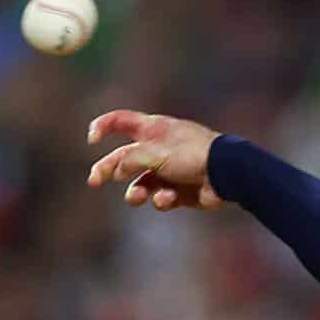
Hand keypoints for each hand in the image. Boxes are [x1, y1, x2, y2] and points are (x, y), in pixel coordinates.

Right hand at [86, 110, 222, 210]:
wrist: (227, 175)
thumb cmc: (192, 155)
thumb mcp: (156, 152)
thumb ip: (130, 159)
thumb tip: (114, 170)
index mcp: (153, 129)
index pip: (122, 121)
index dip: (104, 126)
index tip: (92, 139)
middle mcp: (158, 148)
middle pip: (124, 158)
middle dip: (108, 169)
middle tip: (94, 181)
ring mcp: (168, 170)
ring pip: (141, 183)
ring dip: (136, 191)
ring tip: (138, 196)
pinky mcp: (178, 191)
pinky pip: (160, 197)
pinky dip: (161, 199)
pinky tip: (170, 197)